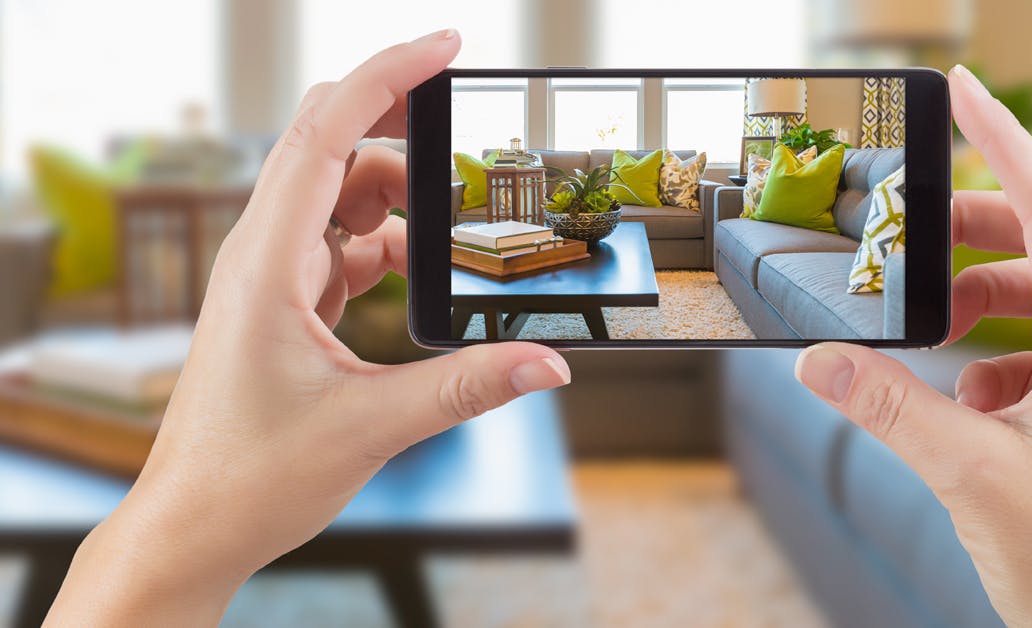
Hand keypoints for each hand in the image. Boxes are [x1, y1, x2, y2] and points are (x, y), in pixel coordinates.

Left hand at [46, 29, 570, 626]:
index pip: (326, 134)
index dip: (387, 78)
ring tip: (453, 227)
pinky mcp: (282, 302)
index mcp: (267, 262)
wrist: (192, 526)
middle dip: (399, 124)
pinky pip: (338, 241)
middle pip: (330, 145)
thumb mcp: (371, 427)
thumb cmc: (249, 476)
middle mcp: (261, 254)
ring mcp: (269, 275)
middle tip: (464, 131)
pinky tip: (415, 273)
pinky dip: (383, 241)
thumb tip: (548, 363)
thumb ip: (466, 387)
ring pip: (337, 193)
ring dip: (397, 196)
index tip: (444, 47)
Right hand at [795, 65, 1031, 625]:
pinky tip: (961, 405)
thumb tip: (819, 363)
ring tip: (926, 331)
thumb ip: (888, 407)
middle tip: (911, 234)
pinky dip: (989, 362)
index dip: (1006, 142)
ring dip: (978, 305)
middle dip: (973, 235)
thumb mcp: (967, 472)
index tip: (964, 92)